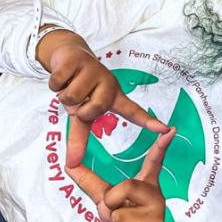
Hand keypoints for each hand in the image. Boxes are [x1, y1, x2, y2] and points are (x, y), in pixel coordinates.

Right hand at [38, 30, 169, 165]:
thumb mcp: (82, 111)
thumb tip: (71, 165)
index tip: (166, 129)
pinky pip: (59, 83)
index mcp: (115, 97)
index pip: (134, 113)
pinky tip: (63, 77)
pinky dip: (55, 84)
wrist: (68, 57)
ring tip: (70, 86)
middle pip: (93, 110)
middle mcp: (109, 83)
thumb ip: (80, 135)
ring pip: (72, 97)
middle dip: (79, 109)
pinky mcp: (77, 61)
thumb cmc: (79, 88)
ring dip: (64, 95)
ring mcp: (94, 70)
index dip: (148, 122)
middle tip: (78, 100)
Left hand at [67, 127, 175, 221]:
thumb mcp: (105, 197)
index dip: (162, 145)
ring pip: (119, 215)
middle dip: (110, 201)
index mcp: (147, 183)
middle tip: (115, 209)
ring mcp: (155, 217)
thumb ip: (89, 181)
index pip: (155, 161)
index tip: (170, 128)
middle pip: (127, 187)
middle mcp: (155, 196)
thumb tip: (68, 163)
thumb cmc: (122, 217)